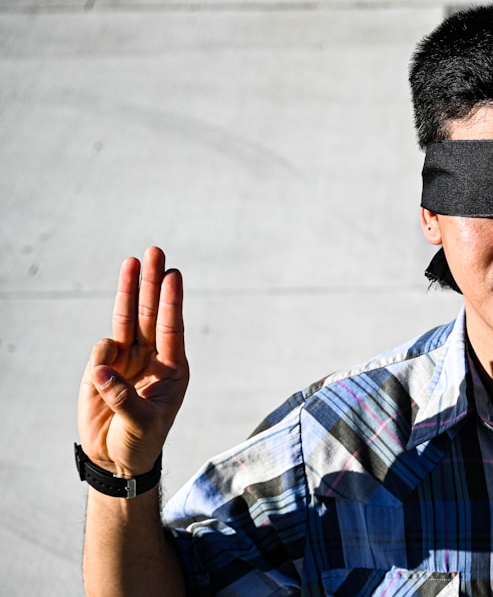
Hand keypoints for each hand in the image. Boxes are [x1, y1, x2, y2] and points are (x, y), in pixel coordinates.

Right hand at [77, 246, 188, 476]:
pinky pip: (102, 349)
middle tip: (155, 251)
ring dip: (129, 290)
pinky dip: (102, 354)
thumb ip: (123, 397)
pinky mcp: (103, 366)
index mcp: (173, 368)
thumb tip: (102, 368)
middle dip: (152, 282)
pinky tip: (104, 373)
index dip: (172, 302)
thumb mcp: (141, 424)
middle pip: (152, 312)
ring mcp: (128, 358)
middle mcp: (152, 357)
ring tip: (132, 261)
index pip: (173, 328)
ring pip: (128, 318)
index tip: (173, 275)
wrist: (116, 457)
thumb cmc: (141, 442)